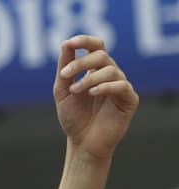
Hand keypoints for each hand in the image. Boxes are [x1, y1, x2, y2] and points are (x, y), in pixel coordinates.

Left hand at [54, 36, 138, 161]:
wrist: (82, 143)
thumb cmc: (74, 117)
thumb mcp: (63, 92)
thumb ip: (64, 69)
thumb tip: (65, 44)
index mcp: (95, 70)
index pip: (96, 47)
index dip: (85, 41)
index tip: (70, 43)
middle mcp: (110, 74)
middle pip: (101, 55)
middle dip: (81, 62)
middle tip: (65, 74)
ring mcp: (121, 85)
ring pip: (110, 69)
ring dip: (89, 78)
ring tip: (75, 91)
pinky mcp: (129, 99)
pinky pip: (121, 85)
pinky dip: (105, 86)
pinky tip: (92, 93)